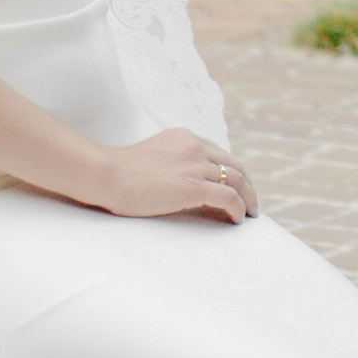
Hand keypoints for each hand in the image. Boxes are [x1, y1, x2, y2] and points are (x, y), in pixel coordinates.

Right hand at [84, 130, 257, 222]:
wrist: (106, 174)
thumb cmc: (118, 172)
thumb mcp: (152, 156)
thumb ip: (170, 161)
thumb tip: (177, 181)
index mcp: (184, 138)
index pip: (219, 154)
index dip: (233, 171)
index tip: (237, 185)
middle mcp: (195, 147)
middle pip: (234, 165)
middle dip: (247, 184)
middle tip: (251, 201)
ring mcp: (195, 166)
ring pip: (238, 180)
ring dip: (248, 198)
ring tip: (251, 212)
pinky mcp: (193, 187)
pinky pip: (229, 197)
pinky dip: (239, 208)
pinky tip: (239, 219)